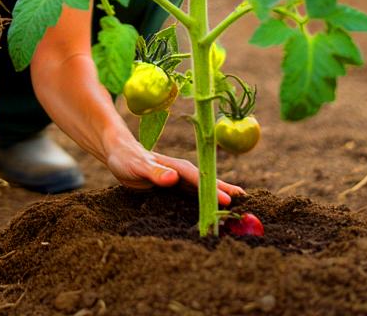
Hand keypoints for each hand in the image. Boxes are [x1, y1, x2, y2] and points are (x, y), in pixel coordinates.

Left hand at [105, 141, 244, 203]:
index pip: (200, 179)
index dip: (214, 189)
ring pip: (203, 191)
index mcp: (178, 167)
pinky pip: (193, 197)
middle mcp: (182, 174)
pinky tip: (212, 212)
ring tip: (236, 211)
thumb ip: (155, 172)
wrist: (119, 153)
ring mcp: (180, 181)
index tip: (228, 201)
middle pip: (208, 184)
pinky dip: (205, 203)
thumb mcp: (138, 166)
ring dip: (218, 199)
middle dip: (226, 193)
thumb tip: (174, 178)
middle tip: (247, 204)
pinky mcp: (174, 189)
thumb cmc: (128, 158)